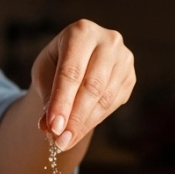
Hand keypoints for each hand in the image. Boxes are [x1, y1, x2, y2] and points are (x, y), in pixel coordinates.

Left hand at [31, 19, 134, 150]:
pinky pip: (113, 104)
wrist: (78, 58)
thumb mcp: (44, 74)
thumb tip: (49, 127)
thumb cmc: (56, 63)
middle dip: (75, 118)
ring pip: (104, 99)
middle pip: (92, 87)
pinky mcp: (130, 76)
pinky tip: (78, 131)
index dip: (62, 102)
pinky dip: (94, 120)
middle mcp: (108, 41)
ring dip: (84, 124)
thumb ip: (47, 97)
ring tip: (65, 141)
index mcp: (81, 32)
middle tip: (60, 141)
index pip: (71, 73)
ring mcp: (124, 58)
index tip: (53, 127)